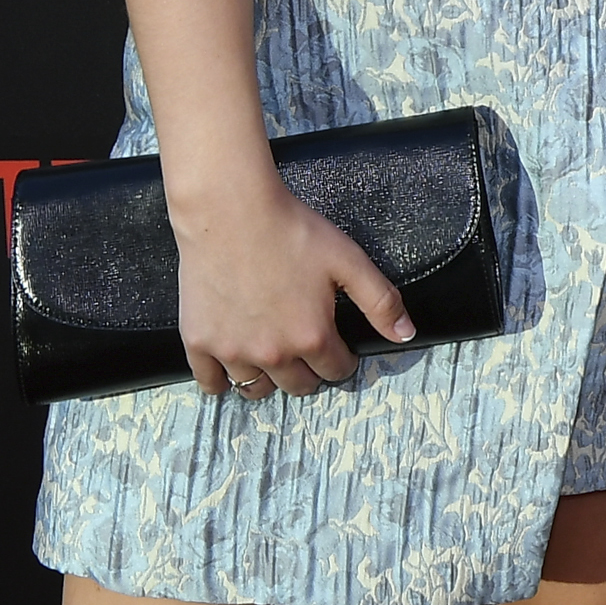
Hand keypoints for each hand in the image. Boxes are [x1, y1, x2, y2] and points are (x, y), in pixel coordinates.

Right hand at [171, 169, 412, 399]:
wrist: (232, 214)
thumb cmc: (293, 233)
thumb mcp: (349, 261)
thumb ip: (381, 302)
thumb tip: (407, 334)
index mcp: (312, 336)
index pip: (336, 371)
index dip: (343, 359)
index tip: (340, 347)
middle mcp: (272, 354)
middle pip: (299, 386)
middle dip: (310, 372)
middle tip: (307, 350)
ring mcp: (232, 351)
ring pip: (256, 390)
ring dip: (270, 380)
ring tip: (274, 359)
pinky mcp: (198, 343)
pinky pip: (211, 383)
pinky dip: (222, 381)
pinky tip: (232, 367)